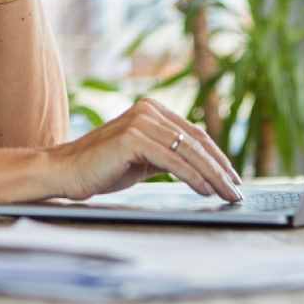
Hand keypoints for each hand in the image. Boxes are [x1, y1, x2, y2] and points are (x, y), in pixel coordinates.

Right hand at [49, 97, 243, 202]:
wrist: (66, 172)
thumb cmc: (103, 168)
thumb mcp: (143, 158)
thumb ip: (167, 154)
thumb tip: (201, 165)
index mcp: (151, 109)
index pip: (193, 133)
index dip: (216, 156)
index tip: (233, 177)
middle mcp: (148, 109)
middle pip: (194, 141)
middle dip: (220, 168)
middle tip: (237, 191)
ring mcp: (140, 121)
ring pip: (187, 151)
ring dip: (212, 175)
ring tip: (227, 195)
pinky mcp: (133, 137)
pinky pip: (172, 160)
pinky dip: (193, 177)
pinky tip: (206, 190)